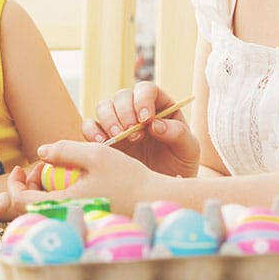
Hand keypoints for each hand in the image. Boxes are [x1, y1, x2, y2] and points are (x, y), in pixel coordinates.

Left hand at [7, 141, 161, 216]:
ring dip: (42, 189)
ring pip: (45, 209)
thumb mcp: (95, 154)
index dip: (14, 184)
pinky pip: (60, 209)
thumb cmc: (128, 176)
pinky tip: (69, 179)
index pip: (22, 203)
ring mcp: (76, 220)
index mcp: (64, 204)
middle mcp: (68, 217)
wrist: (155, 197)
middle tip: (40, 165)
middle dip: (28, 184)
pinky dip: (56, 194)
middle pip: (30, 208)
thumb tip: (40, 151)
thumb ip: (65, 150)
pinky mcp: (85, 219)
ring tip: (54, 169)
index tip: (19, 167)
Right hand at [83, 82, 198, 177]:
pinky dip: (92, 131)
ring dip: (109, 119)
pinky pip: (89, 126)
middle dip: (125, 112)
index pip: (146, 89)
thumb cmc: (179, 164)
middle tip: (133, 133)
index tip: (146, 119)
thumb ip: (178, 134)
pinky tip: (103, 143)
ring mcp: (117, 123)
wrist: (163, 189)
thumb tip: (156, 125)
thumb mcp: (188, 150)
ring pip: (103, 107)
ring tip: (119, 137)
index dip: (143, 99)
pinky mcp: (103, 138)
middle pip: (122, 95)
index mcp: (158, 105)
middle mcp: (134, 110)